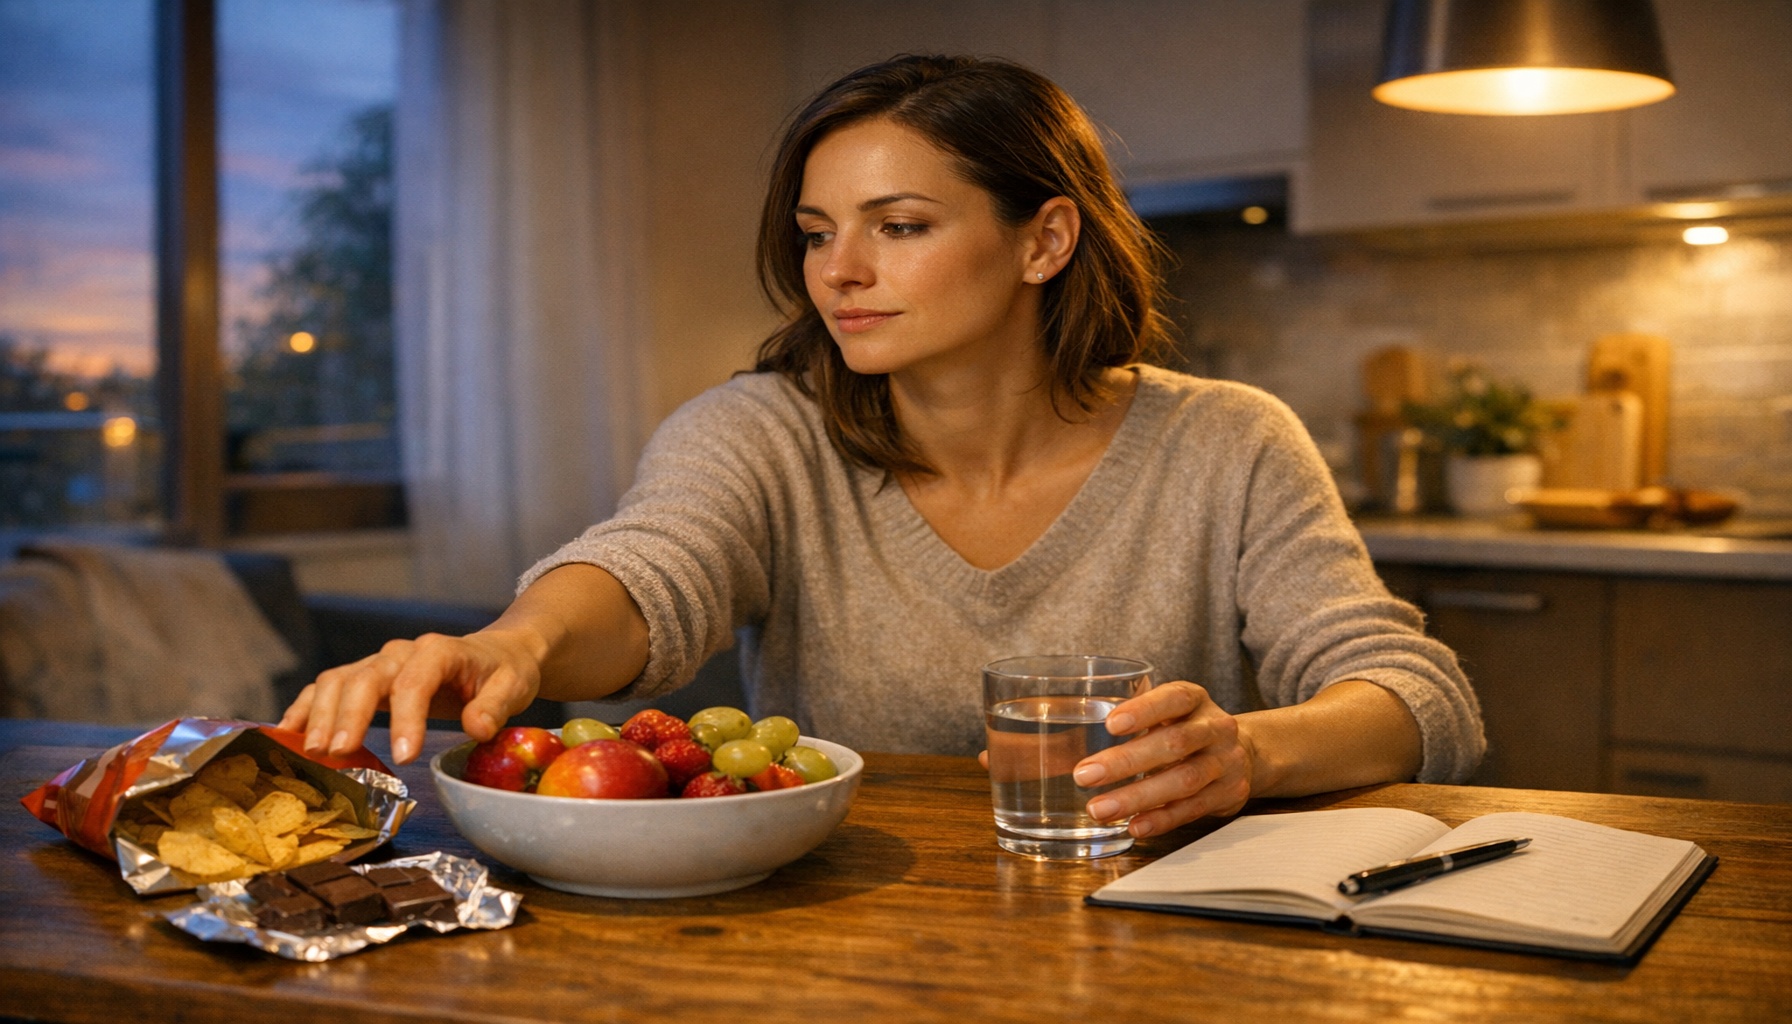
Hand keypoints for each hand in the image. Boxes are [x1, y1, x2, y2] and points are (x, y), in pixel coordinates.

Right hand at [276, 628, 543, 765]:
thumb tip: (477, 729)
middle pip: (366, 677)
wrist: (495, 654)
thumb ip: (496, 706)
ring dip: (322, 714)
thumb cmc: (505, 672)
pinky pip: (328, 687)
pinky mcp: (365, 678)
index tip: (404, 756)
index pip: (415, 681)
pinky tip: (288, 734)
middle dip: (349, 716)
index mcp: (440, 652)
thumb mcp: (515, 686)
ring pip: (339, 680)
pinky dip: (307, 707)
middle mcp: (402, 653)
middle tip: (337, 755)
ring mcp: (379, 663)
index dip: (406, 718)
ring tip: (312, 753)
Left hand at [1067, 681, 1254, 837]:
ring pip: (1184, 781)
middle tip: (1085, 775)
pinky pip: (1193, 809)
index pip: (1174, 698)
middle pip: (1174, 744)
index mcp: (1195, 700)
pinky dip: (1162, 819)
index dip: (1143, 710)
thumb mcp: (1168, 712)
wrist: (1244, 752)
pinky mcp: (1229, 794)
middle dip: (1126, 761)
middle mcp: (1215, 728)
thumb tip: (1071, 739)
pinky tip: (1135, 825)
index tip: (1110, 725)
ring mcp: (1226, 762)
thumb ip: (1134, 718)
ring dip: (1138, 797)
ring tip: (1100, 809)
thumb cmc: (1188, 729)